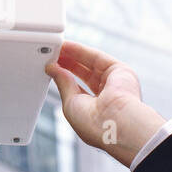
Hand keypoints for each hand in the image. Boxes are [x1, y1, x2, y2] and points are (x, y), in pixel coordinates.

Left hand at [44, 40, 165, 167]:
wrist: (114, 122)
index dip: (64, 77)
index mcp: (96, 110)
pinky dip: (81, 51)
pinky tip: (67, 46)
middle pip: (84, 74)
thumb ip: (63, 84)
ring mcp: (115, 83)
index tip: (51, 68)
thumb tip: (53, 70)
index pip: (78, 89)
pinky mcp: (121, 70)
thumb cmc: (94, 124)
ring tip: (56, 48)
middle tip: (52, 55)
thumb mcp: (70, 104)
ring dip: (73, 55)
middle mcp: (107, 96)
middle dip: (68, 63)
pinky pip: (97, 57)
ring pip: (90, 64)